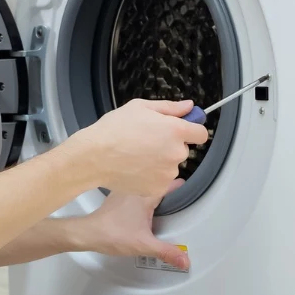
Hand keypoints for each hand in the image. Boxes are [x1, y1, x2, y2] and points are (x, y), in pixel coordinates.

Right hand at [68, 98, 209, 196]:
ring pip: (171, 166)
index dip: (192, 130)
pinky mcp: (158, 188)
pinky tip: (135, 168)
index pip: (200, 133)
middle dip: (170, 146)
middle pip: (183, 150)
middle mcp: (176, 153)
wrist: (94, 157)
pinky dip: (152, 176)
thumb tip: (189, 106)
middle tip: (147, 141)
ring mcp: (168, 173)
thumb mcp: (140, 107)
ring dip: (161, 162)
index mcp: (175, 130)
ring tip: (137, 156)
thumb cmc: (114, 130)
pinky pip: (161, 181)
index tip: (182, 130)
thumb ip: (169, 108)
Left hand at [79, 178, 190, 269]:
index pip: (172, 184)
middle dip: (171, 193)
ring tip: (165, 209)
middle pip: (160, 184)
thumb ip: (167, 252)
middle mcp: (136, 188)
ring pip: (147, 187)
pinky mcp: (117, 197)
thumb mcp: (144, 245)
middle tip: (180, 206)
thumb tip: (185, 260)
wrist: (87, 233)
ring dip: (156, 194)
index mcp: (146, 194)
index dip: (183, 188)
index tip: (191, 196)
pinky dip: (143, 198)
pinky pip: (136, 192)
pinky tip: (144, 212)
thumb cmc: (113, 234)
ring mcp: (125, 190)